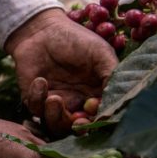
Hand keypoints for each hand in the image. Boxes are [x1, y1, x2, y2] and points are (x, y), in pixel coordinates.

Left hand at [5, 9, 117, 133]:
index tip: (94, 109)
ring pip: (56, 124)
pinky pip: (36, 109)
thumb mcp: (100, 53)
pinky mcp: (35, 99)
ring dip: (55, 115)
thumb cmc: (75, 39)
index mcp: (97, 93)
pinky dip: (37, 98)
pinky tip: (39, 80)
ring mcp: (56, 102)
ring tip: (54, 98)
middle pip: (79, 127)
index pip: (101, 115)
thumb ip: (112, 75)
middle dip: (78, 128)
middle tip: (76, 123)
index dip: (99, 118)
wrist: (41, 30)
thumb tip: (121, 99)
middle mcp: (78, 102)